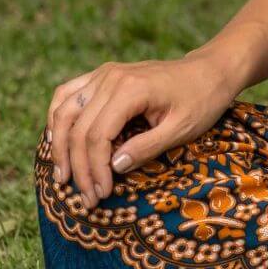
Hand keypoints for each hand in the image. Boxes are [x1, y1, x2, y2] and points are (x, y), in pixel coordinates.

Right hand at [44, 50, 241, 206]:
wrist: (210, 71)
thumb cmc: (202, 100)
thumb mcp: (182, 129)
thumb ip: (148, 147)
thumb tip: (114, 167)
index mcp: (131, 89)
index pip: (98, 135)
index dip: (95, 169)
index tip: (102, 194)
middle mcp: (110, 78)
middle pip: (78, 128)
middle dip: (79, 167)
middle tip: (86, 197)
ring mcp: (103, 74)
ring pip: (64, 112)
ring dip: (59, 147)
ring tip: (62, 177)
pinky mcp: (102, 76)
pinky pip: (67, 95)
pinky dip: (57, 119)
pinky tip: (57, 142)